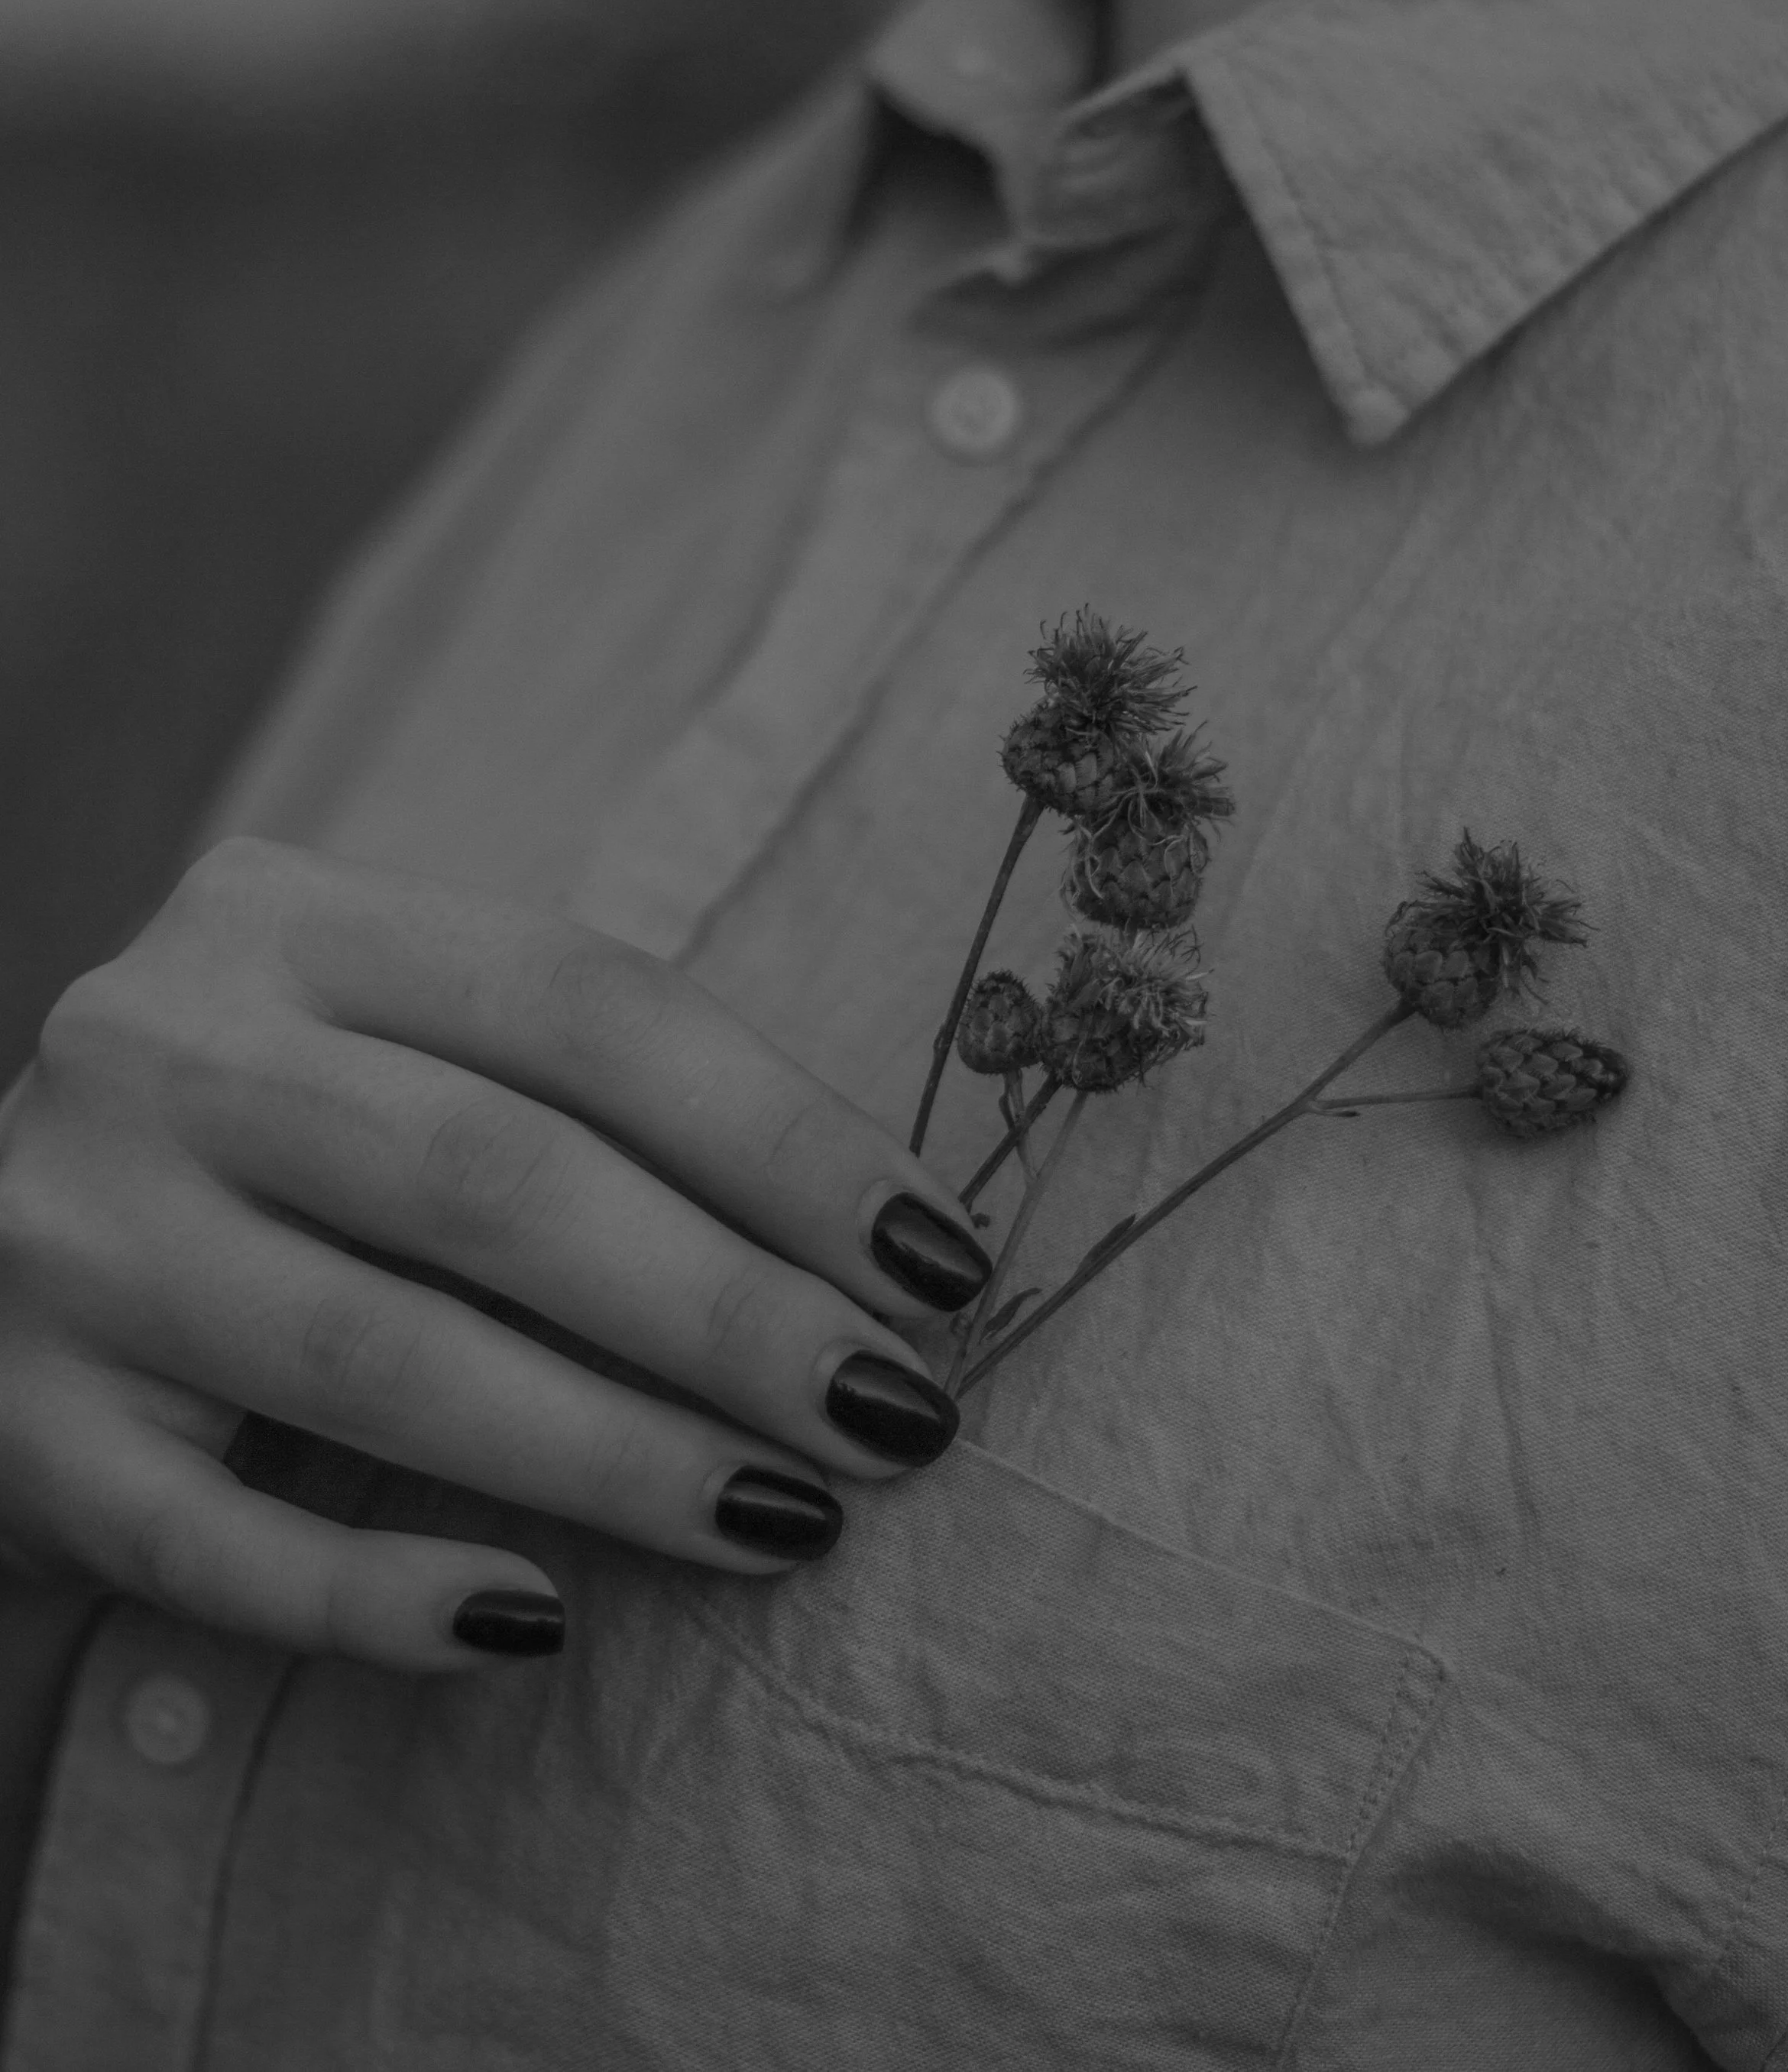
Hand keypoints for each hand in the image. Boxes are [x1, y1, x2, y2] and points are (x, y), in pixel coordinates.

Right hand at [0, 839, 991, 1672]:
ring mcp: (68, 1239)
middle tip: (902, 1414)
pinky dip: (383, 1595)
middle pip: (498, 1180)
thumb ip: (565, 1097)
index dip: (782, 1136)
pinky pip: (215, 1541)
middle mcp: (162, 1049)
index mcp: (286, 917)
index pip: (586, 1004)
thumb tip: (872, 1247)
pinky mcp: (12, 1426)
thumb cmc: (274, 1156)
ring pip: (380, 1356)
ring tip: (790, 1518)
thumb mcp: (388, 1053)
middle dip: (730, 1310)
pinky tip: (535, 1625)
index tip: (940, 1260)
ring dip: (615, 1455)